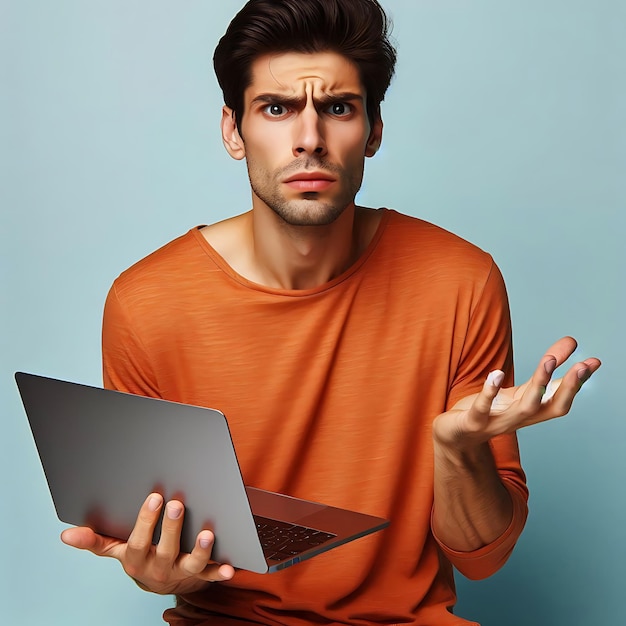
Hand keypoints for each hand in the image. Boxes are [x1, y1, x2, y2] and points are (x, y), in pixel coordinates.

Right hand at [61, 493, 234, 594]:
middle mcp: (159, 568)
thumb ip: (95, 541)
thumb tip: (66, 534)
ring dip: (200, 550)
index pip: (139, 541)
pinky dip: (221, 571)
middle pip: (165, 550)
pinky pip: (212, 575)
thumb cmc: (139, 555)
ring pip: (191, 564)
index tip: (155, 496)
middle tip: (177, 503)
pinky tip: (232, 566)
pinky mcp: (200, 576)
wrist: (160, 583)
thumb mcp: (116, 549)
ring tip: (207, 533)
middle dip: (171, 528)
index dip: (146, 521)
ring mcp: (180, 573)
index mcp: (137, 559)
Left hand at [433, 336, 600, 449]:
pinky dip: (490, 391)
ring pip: (524, 408)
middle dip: (568, 388)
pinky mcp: (473, 422)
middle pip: (549, 407)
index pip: (560, 400)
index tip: (593, 362)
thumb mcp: (519, 390)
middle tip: (581, 365)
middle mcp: (518, 419)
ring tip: (548, 361)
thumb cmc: (491, 412)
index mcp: (530, 411)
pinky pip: (483, 408)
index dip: (577, 383)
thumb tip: (571, 343)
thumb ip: (544, 371)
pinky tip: (496, 373)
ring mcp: (497, 423)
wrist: (455, 438)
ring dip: (539, 385)